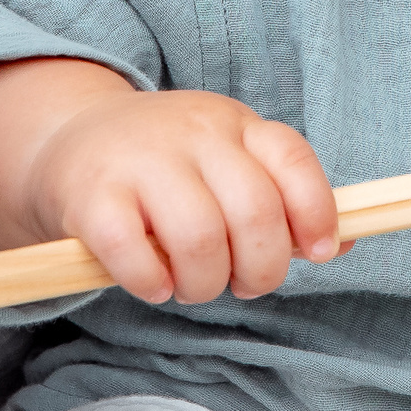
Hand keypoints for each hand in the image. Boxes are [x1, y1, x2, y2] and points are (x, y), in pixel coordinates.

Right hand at [0, 59, 344, 302]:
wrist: (69, 141)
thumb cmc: (167, 169)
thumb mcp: (227, 164)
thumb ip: (280, 202)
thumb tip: (341, 243)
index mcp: (235, 124)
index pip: (292, 161)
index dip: (316, 214)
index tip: (315, 254)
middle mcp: (192, 133)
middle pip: (254, 212)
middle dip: (260, 269)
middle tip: (240, 283)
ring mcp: (140, 160)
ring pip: (199, 239)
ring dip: (204, 284)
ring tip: (191, 286)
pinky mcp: (91, 195)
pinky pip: (132, 253)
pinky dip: (151, 282)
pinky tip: (153, 283)